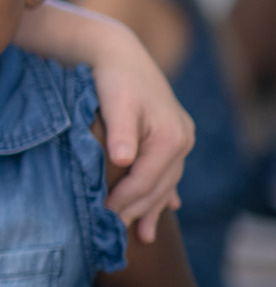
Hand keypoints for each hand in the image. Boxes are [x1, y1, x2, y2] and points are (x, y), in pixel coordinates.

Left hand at [95, 36, 193, 243]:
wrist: (118, 53)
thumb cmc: (113, 79)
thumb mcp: (116, 104)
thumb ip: (121, 133)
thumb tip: (124, 159)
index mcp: (171, 138)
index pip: (146, 180)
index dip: (124, 200)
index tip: (104, 216)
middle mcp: (182, 140)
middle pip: (158, 185)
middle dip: (137, 210)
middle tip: (114, 232)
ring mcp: (180, 138)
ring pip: (165, 181)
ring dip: (152, 207)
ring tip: (142, 234)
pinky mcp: (172, 135)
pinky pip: (168, 171)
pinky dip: (162, 190)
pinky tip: (165, 208)